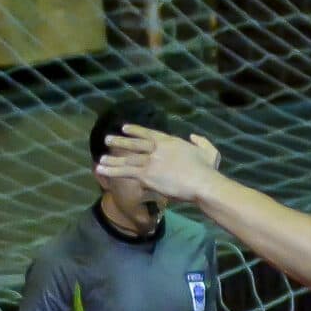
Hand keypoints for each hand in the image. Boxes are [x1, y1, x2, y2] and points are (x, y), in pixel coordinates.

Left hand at [96, 128, 221, 202]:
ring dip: (113, 159)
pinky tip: (101, 170)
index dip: (136, 130)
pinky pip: (125, 172)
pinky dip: (112, 170)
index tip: (124, 127)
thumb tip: (193, 136)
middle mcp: (157, 149)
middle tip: (107, 139)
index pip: (149, 133)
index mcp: (171, 141)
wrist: (202, 182)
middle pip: (135, 144)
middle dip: (120, 141)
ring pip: (127, 159)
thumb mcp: (209, 151)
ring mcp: (150, 161)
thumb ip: (201, 141)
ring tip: (101, 159)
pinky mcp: (146, 175)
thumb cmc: (207, 169)